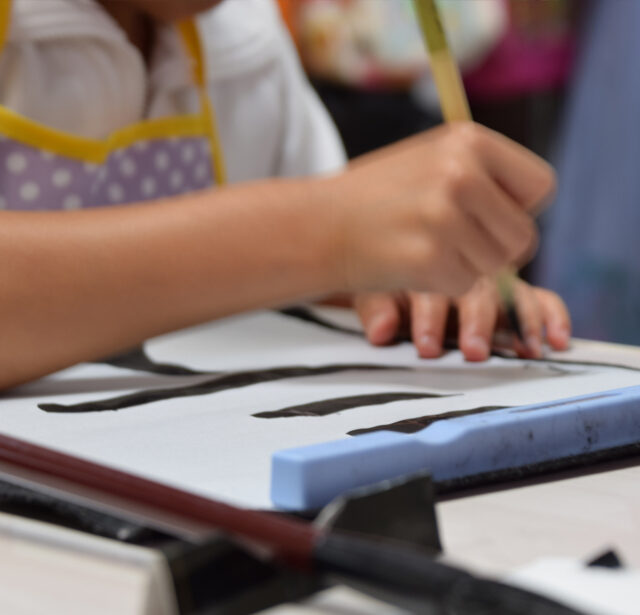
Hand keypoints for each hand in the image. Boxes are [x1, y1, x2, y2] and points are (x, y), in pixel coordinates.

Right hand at [328, 122, 554, 296]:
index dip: (517, 209)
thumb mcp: (432, 162)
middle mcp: (461, 173)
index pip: (540, 186)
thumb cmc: (377, 199)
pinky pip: (464, 285)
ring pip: (498, 266)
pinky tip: (409, 263)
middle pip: (523, 235)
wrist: (318, 225)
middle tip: (450, 241)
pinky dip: (441, 283)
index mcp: (468, 141)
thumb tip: (531, 206)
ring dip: (467, 267)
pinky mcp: (430, 259)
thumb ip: (482, 176)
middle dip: (493, 248)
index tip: (486, 216)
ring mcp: (444, 217)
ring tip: (425, 247)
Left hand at [353, 278, 570, 360]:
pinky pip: (541, 298)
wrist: (397, 250)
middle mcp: (466, 266)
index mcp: (428, 262)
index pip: (433, 287)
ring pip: (512, 293)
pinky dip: (552, 316)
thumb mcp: (372, 289)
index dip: (430, 318)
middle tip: (475, 352)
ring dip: (521, 323)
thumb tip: (381, 332)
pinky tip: (558, 340)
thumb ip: (376, 309)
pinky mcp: (518, 291)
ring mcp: (494, 277)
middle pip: (477, 290)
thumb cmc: (387, 277)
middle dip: (477, 322)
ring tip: (528, 350)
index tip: (426, 347)